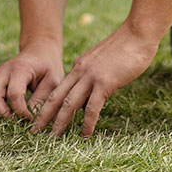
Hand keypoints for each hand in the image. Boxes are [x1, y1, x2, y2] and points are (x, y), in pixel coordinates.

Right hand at [0, 41, 64, 121]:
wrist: (41, 49)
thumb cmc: (49, 65)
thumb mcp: (53, 81)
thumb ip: (41, 100)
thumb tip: (31, 121)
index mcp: (20, 68)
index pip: (14, 95)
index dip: (20, 112)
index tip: (30, 119)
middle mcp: (4, 71)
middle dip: (2, 114)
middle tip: (17, 122)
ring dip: (0, 112)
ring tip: (16, 118)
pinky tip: (12, 112)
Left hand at [32, 22, 158, 137]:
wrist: (137, 33)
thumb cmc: (125, 46)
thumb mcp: (102, 60)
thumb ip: (94, 75)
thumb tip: (91, 97)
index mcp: (79, 64)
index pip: (59, 89)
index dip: (48, 105)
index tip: (40, 119)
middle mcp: (80, 70)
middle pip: (56, 97)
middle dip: (43, 117)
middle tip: (33, 133)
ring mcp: (91, 76)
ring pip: (69, 104)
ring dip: (59, 123)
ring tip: (52, 139)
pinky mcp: (104, 82)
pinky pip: (92, 108)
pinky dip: (87, 124)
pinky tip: (85, 135)